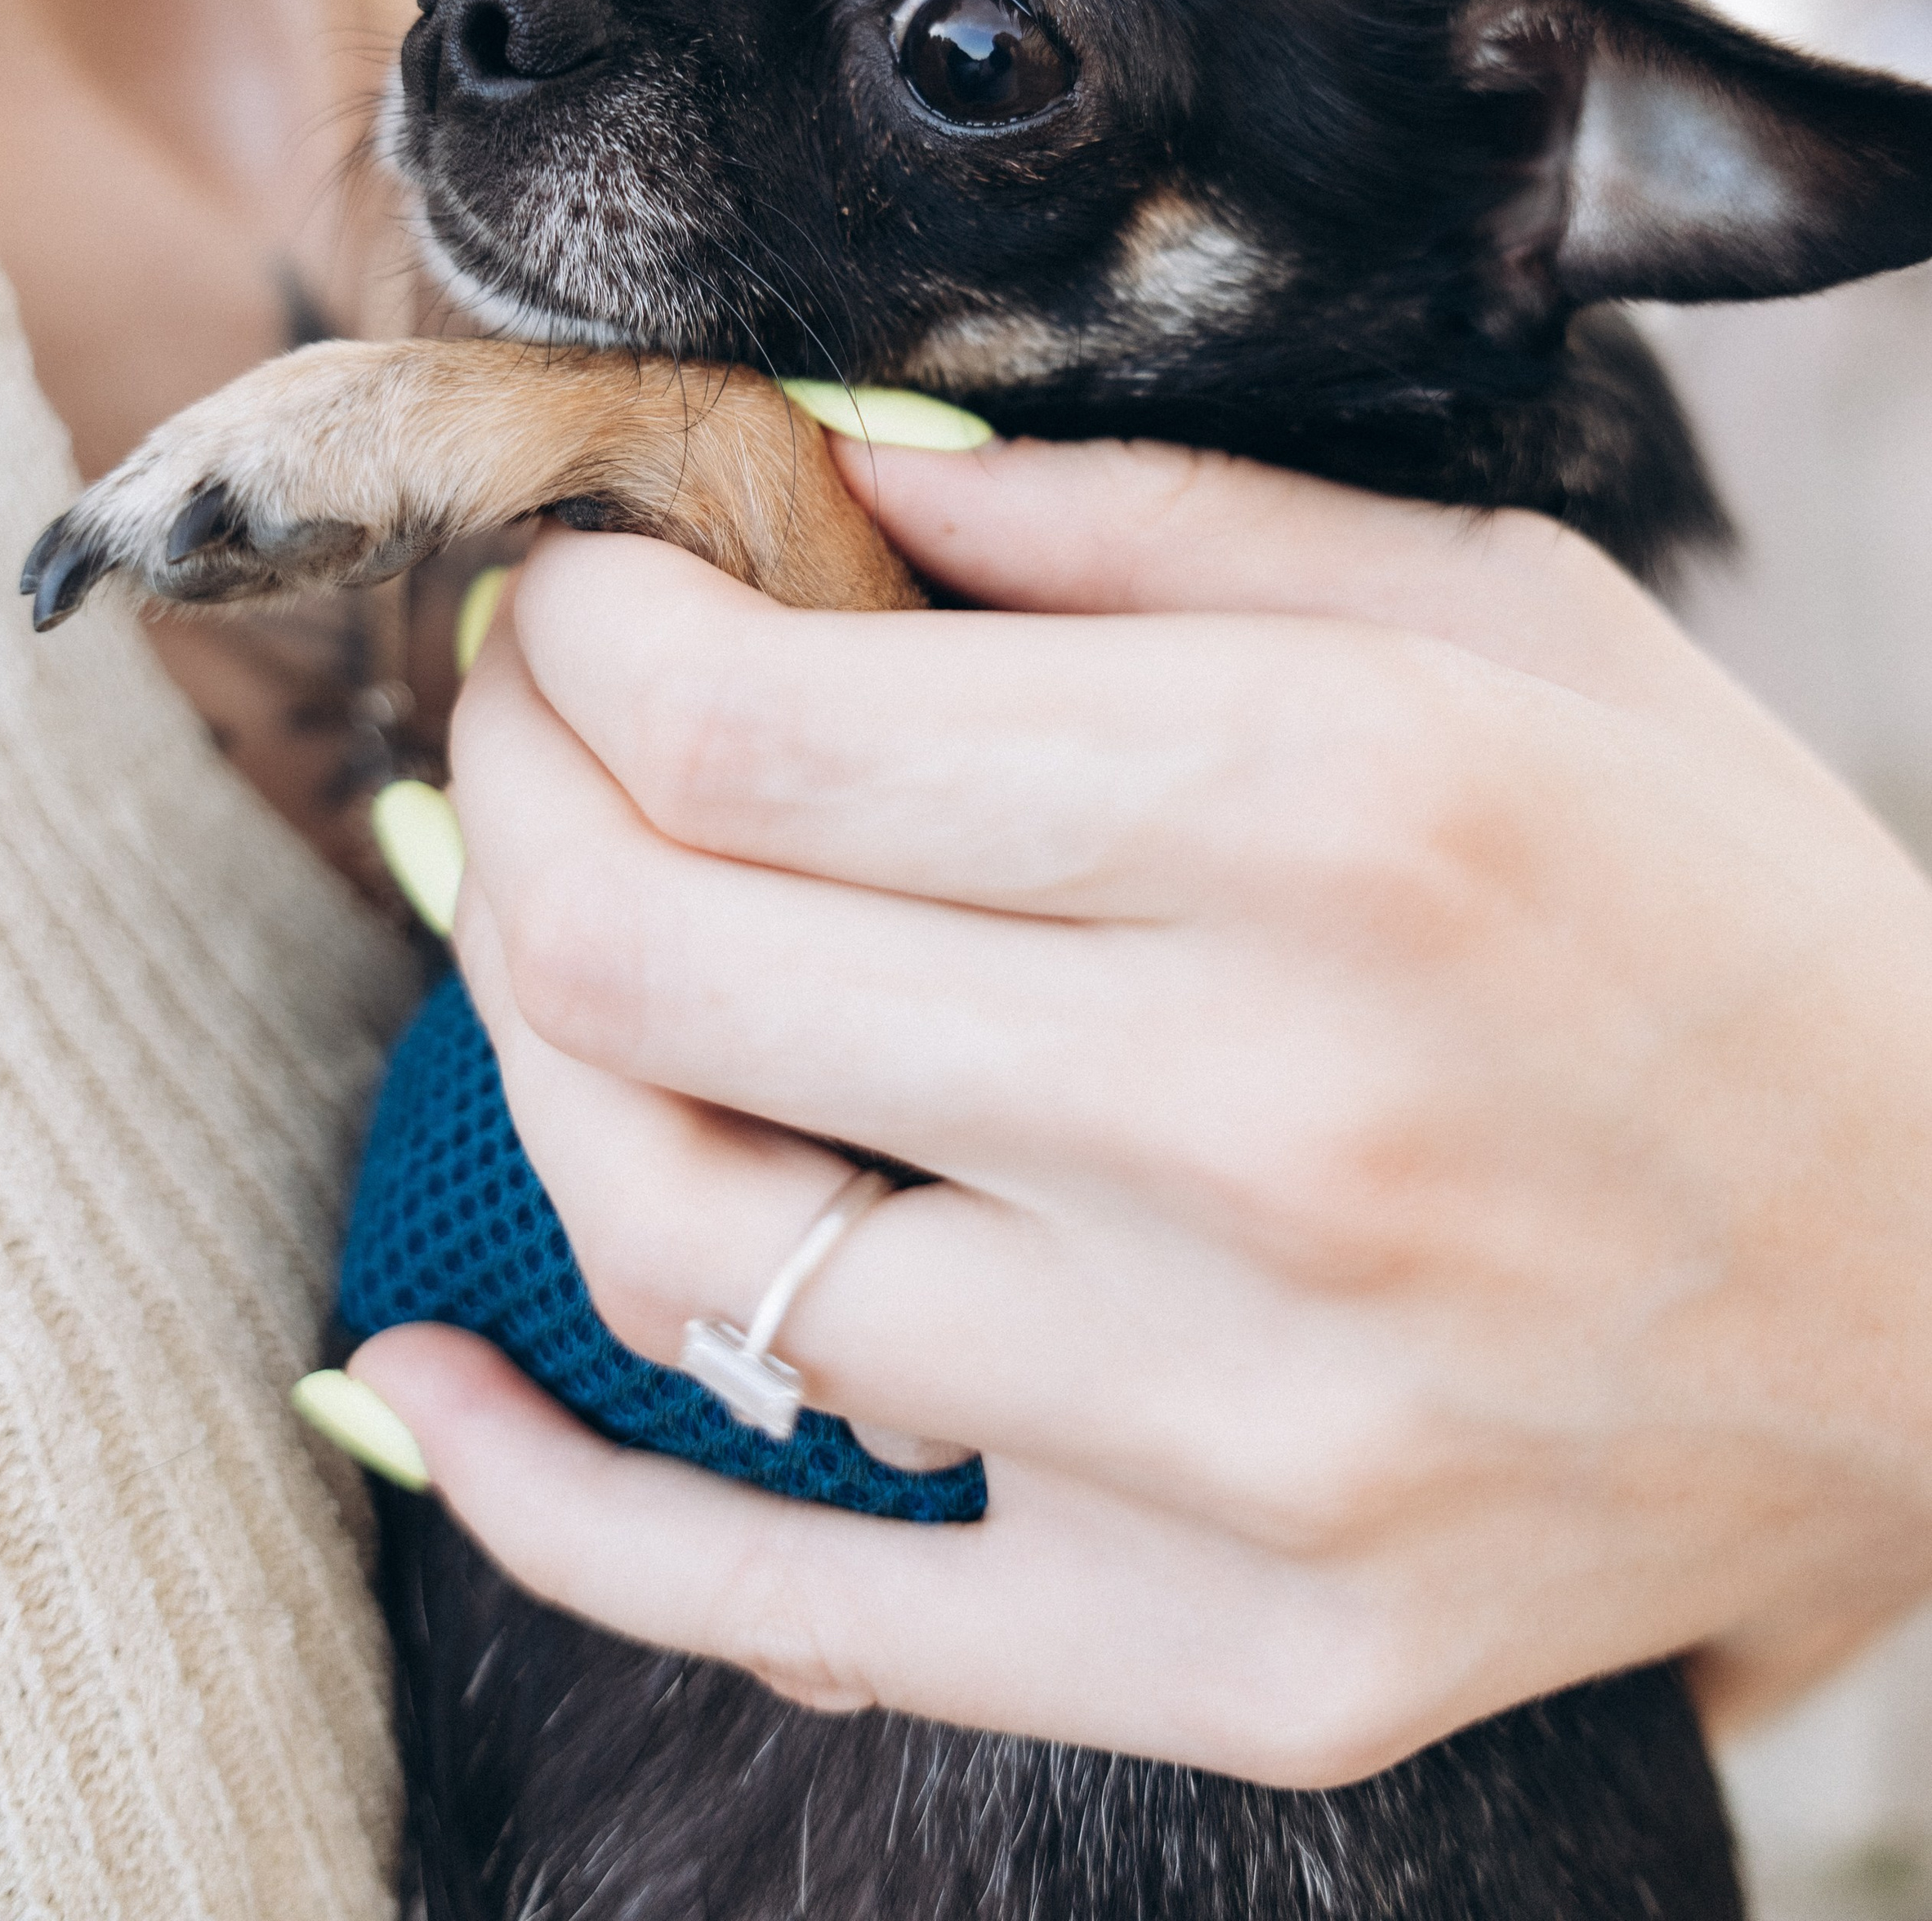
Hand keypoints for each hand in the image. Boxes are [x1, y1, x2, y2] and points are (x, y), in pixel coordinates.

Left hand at [352, 438, 1931, 1786]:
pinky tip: (419, 1376)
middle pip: (664, 955)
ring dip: (531, 1055)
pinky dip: (536, 1489)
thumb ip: (1130, 528)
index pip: (765, 725)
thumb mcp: (1486, 618)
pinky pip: (773, 1599)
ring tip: (554, 947)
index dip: (588, 634)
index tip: (574, 588)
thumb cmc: (1713, 902)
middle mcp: (1265, 1126)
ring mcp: (1239, 1434)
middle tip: (526, 719)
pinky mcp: (1232, 1655)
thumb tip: (814, 476)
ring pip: (679, 1247)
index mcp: (1326, 810)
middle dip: (517, 788)